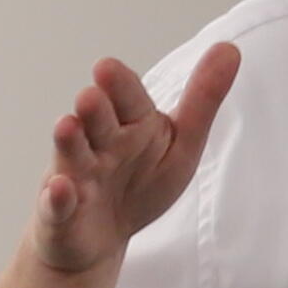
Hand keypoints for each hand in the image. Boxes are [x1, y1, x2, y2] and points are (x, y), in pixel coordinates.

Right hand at [31, 41, 240, 282]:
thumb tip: (230, 48)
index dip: (118, 84)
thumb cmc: (140, 184)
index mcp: (131, 124)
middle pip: (97, 121)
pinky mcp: (60, 213)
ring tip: (67, 126)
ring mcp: (76, 176)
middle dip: (93, 109)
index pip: (127, 98)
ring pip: (72, 155)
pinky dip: (58, 198)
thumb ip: (203, 99)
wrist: (100, 238)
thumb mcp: (180, 145)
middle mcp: (99, 143)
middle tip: (91, 97)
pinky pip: (57, 205)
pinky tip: (60, 188)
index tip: (107, 67)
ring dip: (69, 141)